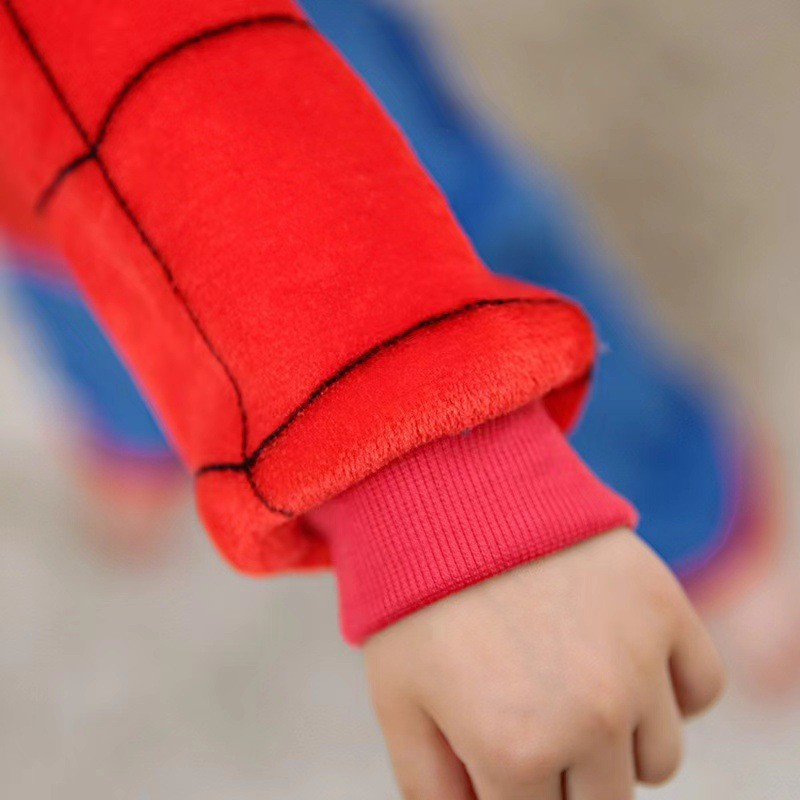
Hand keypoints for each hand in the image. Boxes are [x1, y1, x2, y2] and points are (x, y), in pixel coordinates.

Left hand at [364, 528, 724, 798]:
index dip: (510, 790)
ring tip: (567, 682)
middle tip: (529, 719)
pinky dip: (671, 693)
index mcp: (515, 751)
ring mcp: (636, 662)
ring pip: (656, 760)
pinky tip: (622, 662)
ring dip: (617, 742)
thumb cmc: (417, 600)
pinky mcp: (665, 608)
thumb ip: (433, 794)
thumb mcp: (399, 704)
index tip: (500, 751)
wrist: (451, 493)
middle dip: (562, 777)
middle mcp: (590, 717)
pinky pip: (700, 690)